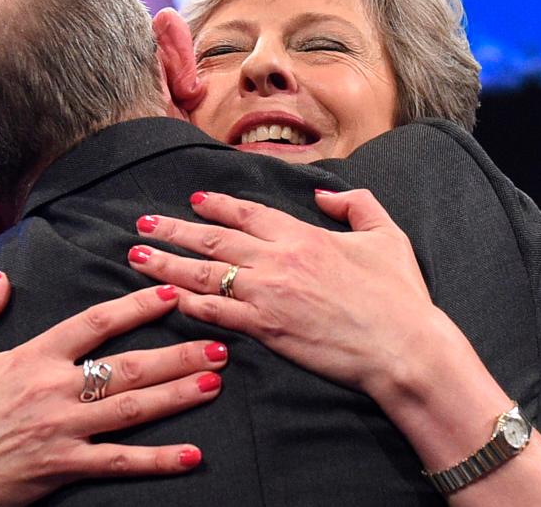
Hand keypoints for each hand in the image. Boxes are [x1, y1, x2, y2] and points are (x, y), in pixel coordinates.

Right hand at [0, 273, 226, 506]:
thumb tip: (1, 278)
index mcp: (31, 356)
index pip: (94, 322)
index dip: (136, 306)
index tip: (170, 293)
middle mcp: (53, 389)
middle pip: (128, 365)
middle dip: (177, 352)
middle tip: (219, 342)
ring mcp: (62, 430)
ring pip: (133, 407)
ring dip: (179, 394)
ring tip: (216, 380)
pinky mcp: (64, 467)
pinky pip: (121, 462)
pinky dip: (159, 459)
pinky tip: (193, 454)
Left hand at [126, 189, 438, 402]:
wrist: (403, 346)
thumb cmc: (398, 294)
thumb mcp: (386, 235)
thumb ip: (354, 204)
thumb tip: (322, 194)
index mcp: (303, 235)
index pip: (248, 213)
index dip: (217, 205)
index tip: (195, 200)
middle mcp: (278, 260)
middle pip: (214, 239)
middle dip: (175, 230)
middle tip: (144, 224)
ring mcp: (268, 295)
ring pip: (205, 275)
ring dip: (167, 265)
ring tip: (137, 256)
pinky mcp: (266, 330)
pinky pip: (217, 313)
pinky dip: (188, 305)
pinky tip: (165, 299)